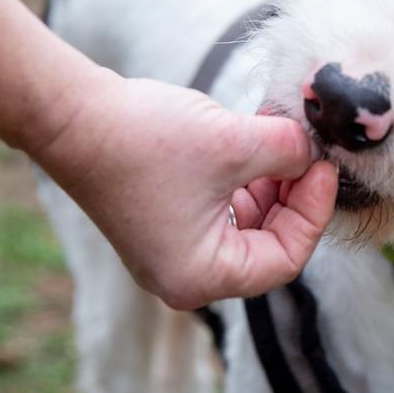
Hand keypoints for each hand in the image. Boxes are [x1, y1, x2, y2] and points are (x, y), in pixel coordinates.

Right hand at [32, 71, 338, 309]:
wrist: (70, 115)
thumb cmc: (144, 138)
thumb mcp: (234, 143)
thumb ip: (288, 151)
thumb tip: (314, 151)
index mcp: (200, 277)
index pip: (284, 260)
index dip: (314, 212)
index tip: (324, 167)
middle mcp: (183, 274)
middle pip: (265, 244)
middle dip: (291, 195)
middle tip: (307, 151)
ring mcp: (169, 247)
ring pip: (244, 223)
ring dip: (269, 183)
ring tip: (279, 139)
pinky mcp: (161, 218)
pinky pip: (219, 209)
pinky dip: (241, 179)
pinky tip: (252, 142)